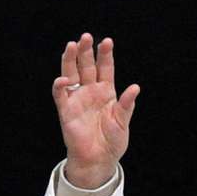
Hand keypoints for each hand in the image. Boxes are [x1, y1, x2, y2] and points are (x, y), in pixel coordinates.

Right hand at [51, 34, 140, 188]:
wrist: (99, 159)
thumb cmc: (113, 141)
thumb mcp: (123, 122)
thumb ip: (127, 105)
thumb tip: (135, 87)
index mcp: (107, 91)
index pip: (105, 68)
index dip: (105, 55)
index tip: (107, 41)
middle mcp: (91, 91)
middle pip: (87, 66)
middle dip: (86, 51)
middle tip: (86, 36)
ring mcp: (77, 98)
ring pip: (72, 73)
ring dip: (70, 60)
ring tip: (72, 45)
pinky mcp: (66, 109)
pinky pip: (61, 94)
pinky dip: (61, 85)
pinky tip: (65, 78)